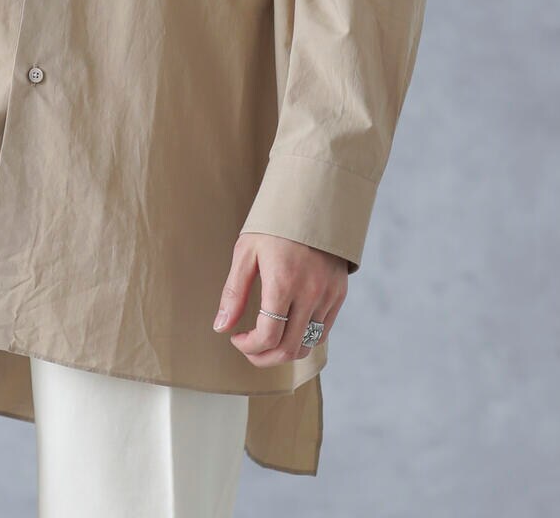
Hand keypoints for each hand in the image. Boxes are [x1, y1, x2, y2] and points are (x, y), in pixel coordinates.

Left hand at [213, 232, 348, 366]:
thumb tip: (221, 326)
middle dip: (264, 357)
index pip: (268, 336)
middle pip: (288, 348)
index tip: (236, 338)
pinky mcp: (339, 294)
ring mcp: (328, 295)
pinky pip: (322, 331)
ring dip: (284, 351)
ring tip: (266, 340)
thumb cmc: (274, 226)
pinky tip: (287, 328)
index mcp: (283, 282)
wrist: (311, 202)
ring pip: (307, 344)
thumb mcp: (246, 252)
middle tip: (248, 348)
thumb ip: (234, 292)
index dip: (249, 347)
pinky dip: (303, 339)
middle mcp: (309, 293)